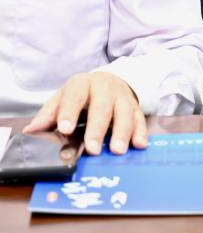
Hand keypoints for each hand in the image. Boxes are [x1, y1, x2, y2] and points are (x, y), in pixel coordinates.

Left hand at [23, 72, 147, 155]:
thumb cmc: (82, 95)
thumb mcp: (62, 99)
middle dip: (97, 129)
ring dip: (122, 132)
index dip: (69, 112)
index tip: (65, 129)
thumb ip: (49, 114)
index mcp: (81, 84)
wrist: (109, 81)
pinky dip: (140, 132)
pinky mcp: (135, 107)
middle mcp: (105, 88)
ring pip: (124, 113)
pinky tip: (139, 144)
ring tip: (117, 150)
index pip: (74, 96)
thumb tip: (32, 130)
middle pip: (102, 107)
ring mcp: (122, 97)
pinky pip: (140, 119)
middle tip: (92, 148)